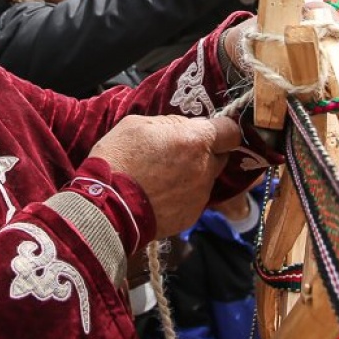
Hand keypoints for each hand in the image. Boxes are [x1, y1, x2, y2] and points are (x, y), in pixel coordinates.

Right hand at [90, 115, 241, 237]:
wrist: (107, 206)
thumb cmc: (119, 158)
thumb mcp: (138, 124)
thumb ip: (170, 123)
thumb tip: (184, 127)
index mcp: (195, 140)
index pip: (231, 131)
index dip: (222, 130)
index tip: (208, 131)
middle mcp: (205, 168)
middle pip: (219, 156)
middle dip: (205, 152)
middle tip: (178, 153)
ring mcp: (200, 195)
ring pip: (205, 178)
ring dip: (191, 175)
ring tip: (161, 177)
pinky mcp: (191, 216)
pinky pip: (193, 199)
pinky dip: (181, 196)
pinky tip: (159, 194)